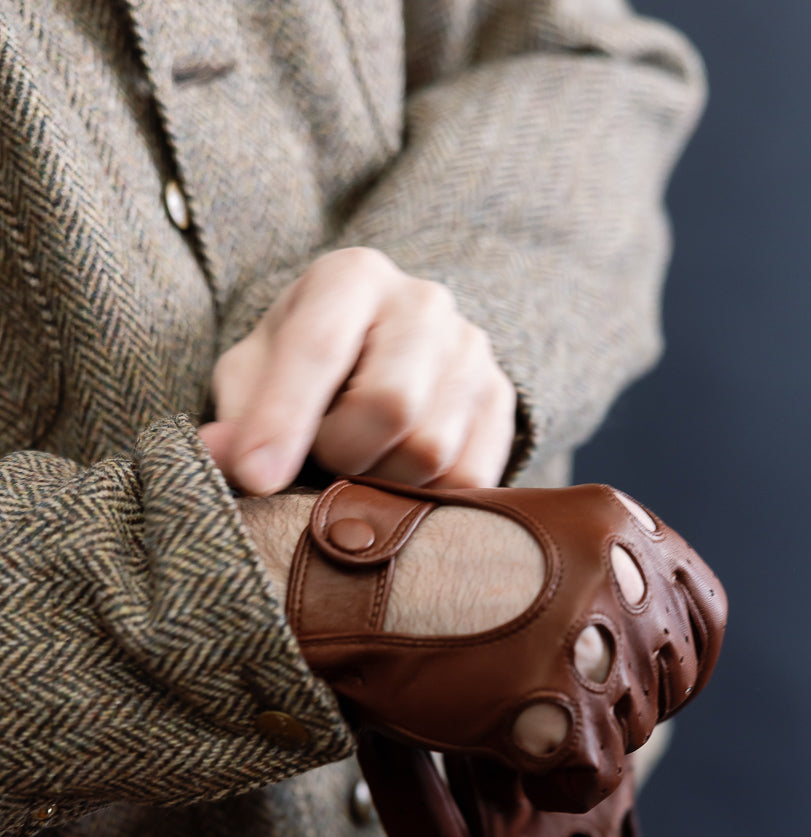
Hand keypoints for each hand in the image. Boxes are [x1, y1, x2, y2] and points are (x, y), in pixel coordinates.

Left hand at [201, 247, 517, 495]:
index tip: (256, 478)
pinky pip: (468, 478)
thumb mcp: (254, 377)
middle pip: (390, 404)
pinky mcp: (500, 402)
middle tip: (322, 460)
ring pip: (431, 450)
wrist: (383, 357)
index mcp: (350, 278)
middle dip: (342, 453)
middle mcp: (423, 303)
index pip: (318, 349)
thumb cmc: (304, 371)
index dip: (282, 420)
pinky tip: (399, 482)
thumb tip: (226, 460)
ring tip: (361, 464)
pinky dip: (425, 500)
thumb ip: (237, 416)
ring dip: (383, 481)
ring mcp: (472, 351)